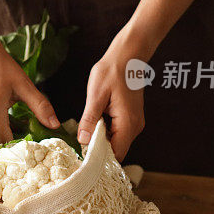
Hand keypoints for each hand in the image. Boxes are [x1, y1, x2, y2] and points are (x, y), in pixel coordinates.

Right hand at [0, 38, 60, 142]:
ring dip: (1, 136)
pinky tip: (6, 119)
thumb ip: (40, 106)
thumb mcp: (24, 85)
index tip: (32, 146)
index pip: (4, 142)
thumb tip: (55, 125)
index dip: (18, 147)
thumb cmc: (0, 66)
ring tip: (17, 129)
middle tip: (26, 141)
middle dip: (9, 145)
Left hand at [77, 27, 147, 161]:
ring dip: (101, 140)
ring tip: (84, 133)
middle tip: (78, 146)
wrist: (128, 55)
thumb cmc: (112, 71)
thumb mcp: (96, 95)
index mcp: (128, 123)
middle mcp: (135, 126)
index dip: (98, 158)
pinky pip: (118, 132)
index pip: (115, 154)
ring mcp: (134, 122)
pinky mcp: (130, 117)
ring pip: (116, 141)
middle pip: (116, 150)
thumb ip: (90, 119)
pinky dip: (106, 132)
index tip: (81, 158)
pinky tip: (93, 123)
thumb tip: (83, 141)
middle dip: (98, 150)